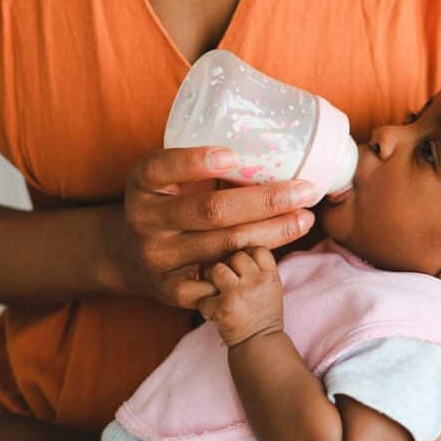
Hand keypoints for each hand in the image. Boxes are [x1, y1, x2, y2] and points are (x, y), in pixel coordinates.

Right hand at [108, 146, 315, 306]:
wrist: (135, 254)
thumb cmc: (174, 202)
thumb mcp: (176, 177)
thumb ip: (209, 167)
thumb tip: (277, 150)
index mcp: (143, 183)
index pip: (163, 167)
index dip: (196, 162)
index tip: (232, 156)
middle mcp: (145, 219)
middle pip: (212, 211)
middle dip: (265, 201)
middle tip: (304, 190)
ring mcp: (157, 257)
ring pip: (227, 245)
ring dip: (274, 232)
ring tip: (305, 218)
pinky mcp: (171, 289)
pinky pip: (222, 279)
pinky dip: (253, 265)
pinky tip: (277, 253)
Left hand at [197, 247, 283, 346]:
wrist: (259, 345)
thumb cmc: (262, 313)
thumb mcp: (271, 287)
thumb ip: (259, 266)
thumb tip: (237, 242)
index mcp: (270, 276)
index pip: (257, 248)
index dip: (247, 254)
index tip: (242, 267)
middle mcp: (256, 282)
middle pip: (236, 255)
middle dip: (228, 265)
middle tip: (227, 280)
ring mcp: (239, 294)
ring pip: (217, 269)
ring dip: (213, 279)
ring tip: (217, 291)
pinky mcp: (222, 308)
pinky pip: (203, 295)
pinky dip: (204, 304)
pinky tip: (212, 311)